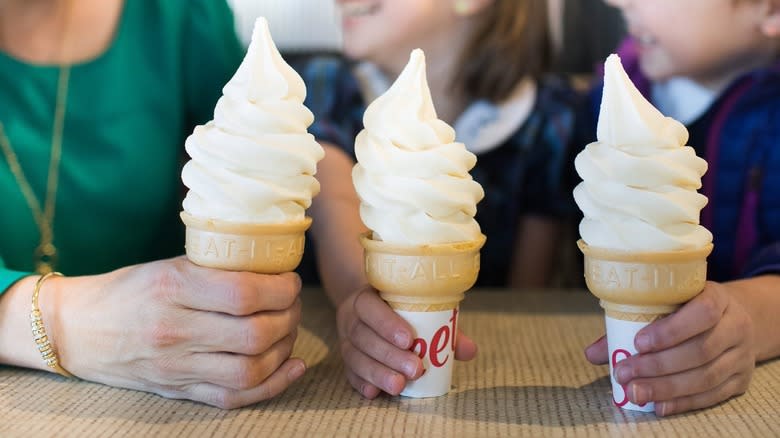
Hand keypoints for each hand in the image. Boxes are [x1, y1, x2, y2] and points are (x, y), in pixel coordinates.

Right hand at [53, 257, 305, 408]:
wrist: (77, 329)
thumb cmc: (128, 290)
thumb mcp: (167, 265)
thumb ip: (215, 269)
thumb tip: (273, 268)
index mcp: (173, 287)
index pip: (244, 293)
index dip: (280, 288)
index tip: (289, 281)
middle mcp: (175, 330)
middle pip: (255, 334)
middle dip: (289, 317)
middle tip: (292, 304)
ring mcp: (177, 366)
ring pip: (251, 369)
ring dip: (284, 349)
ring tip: (288, 331)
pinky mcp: (178, 390)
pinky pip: (234, 397)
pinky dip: (272, 385)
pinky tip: (292, 367)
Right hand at [336, 285, 477, 397]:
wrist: (366, 307)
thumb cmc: (399, 308)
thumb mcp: (417, 308)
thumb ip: (443, 327)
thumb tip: (470, 351)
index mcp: (367, 298)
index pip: (370, 307)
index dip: (387, 323)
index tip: (409, 339)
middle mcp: (351, 318)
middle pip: (364, 336)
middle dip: (389, 355)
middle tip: (415, 369)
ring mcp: (345, 340)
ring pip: (355, 357)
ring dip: (377, 373)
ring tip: (399, 386)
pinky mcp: (346, 360)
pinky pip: (349, 373)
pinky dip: (361, 383)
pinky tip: (374, 393)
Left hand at [585, 281, 755, 415]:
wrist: (734, 319)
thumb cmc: (687, 310)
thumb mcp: (666, 304)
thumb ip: (629, 324)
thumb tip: (591, 353)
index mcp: (717, 298)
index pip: (702, 312)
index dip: (671, 330)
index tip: (638, 342)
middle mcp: (735, 325)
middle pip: (701, 350)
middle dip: (658, 366)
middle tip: (625, 374)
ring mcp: (741, 355)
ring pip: (706, 376)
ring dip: (666, 388)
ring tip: (635, 392)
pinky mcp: (741, 380)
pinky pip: (712, 395)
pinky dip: (683, 402)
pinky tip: (659, 406)